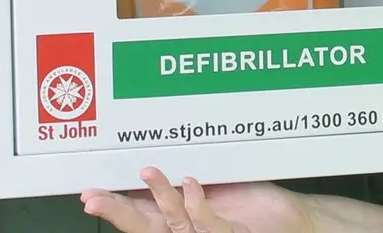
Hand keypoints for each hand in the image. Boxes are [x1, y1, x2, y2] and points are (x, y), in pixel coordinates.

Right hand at [81, 167, 311, 232]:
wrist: (292, 222)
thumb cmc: (256, 205)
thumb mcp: (218, 186)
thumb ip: (190, 180)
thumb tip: (162, 156)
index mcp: (180, 221)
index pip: (140, 216)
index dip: (115, 206)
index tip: (90, 193)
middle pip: (145, 226)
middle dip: (118, 211)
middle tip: (93, 197)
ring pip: (173, 223)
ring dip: (158, 196)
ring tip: (147, 170)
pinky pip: (207, 224)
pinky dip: (197, 203)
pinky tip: (191, 182)